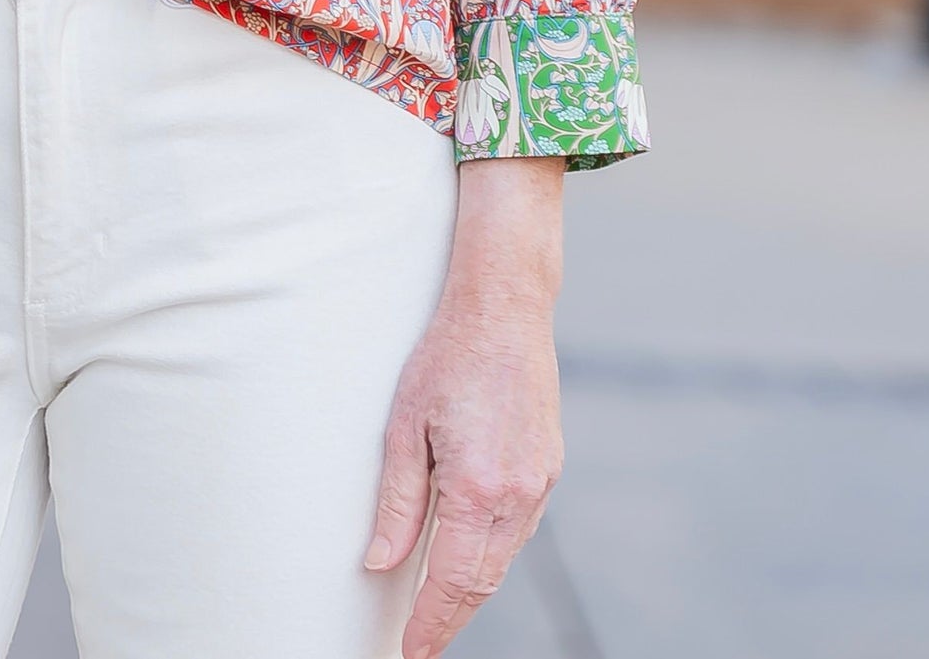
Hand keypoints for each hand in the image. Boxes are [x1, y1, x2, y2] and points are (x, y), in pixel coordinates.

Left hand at [366, 155, 565, 658]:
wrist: (505, 305)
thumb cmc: (446, 354)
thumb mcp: (403, 424)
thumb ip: (397, 501)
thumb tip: (380, 562)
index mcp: (477, 487)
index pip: (451, 583)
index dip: (431, 626)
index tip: (411, 653)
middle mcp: (517, 494)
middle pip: (481, 582)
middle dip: (450, 618)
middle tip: (419, 642)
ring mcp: (540, 482)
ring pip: (502, 559)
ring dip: (470, 588)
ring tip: (435, 610)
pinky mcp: (548, 467)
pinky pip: (519, 529)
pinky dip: (492, 552)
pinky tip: (468, 554)